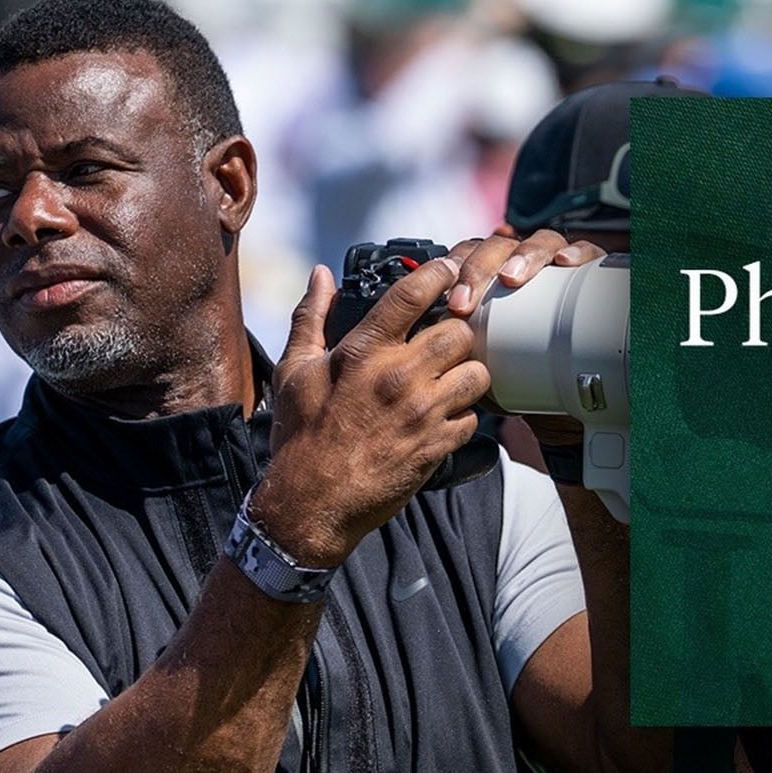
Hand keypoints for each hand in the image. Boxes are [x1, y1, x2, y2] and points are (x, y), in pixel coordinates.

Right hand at [248, 260, 489, 567]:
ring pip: (478, 373)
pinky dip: (465, 415)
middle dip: (459, 329)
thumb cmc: (300, 435)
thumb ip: (311, 318)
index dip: (439, 274)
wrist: (311, 503)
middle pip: (459, 330)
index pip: (413, 295)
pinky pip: (473, 418)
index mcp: (363, 352)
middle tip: (450, 336)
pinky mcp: (437, 446)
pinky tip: (448, 415)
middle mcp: (398, 377)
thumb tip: (320, 274)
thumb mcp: (293, 371)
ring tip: (453, 377)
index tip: (448, 270)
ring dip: (469, 372)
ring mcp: (423, 413)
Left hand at [442, 231, 608, 446]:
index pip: (470, 255)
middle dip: (480, 267)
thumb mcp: (487, 370)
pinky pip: (587, 252)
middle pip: (499, 246)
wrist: (569, 410)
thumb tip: (430, 349)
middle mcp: (526, 269)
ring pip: (540, 242)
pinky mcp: (592, 276)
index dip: (456, 271)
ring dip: (523, 255)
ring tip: (512, 277)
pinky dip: (576, 251)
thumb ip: (462, 355)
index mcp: (494, 283)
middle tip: (470, 300)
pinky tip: (563, 263)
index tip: (453, 303)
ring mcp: (559, 270)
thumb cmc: (525, 387)